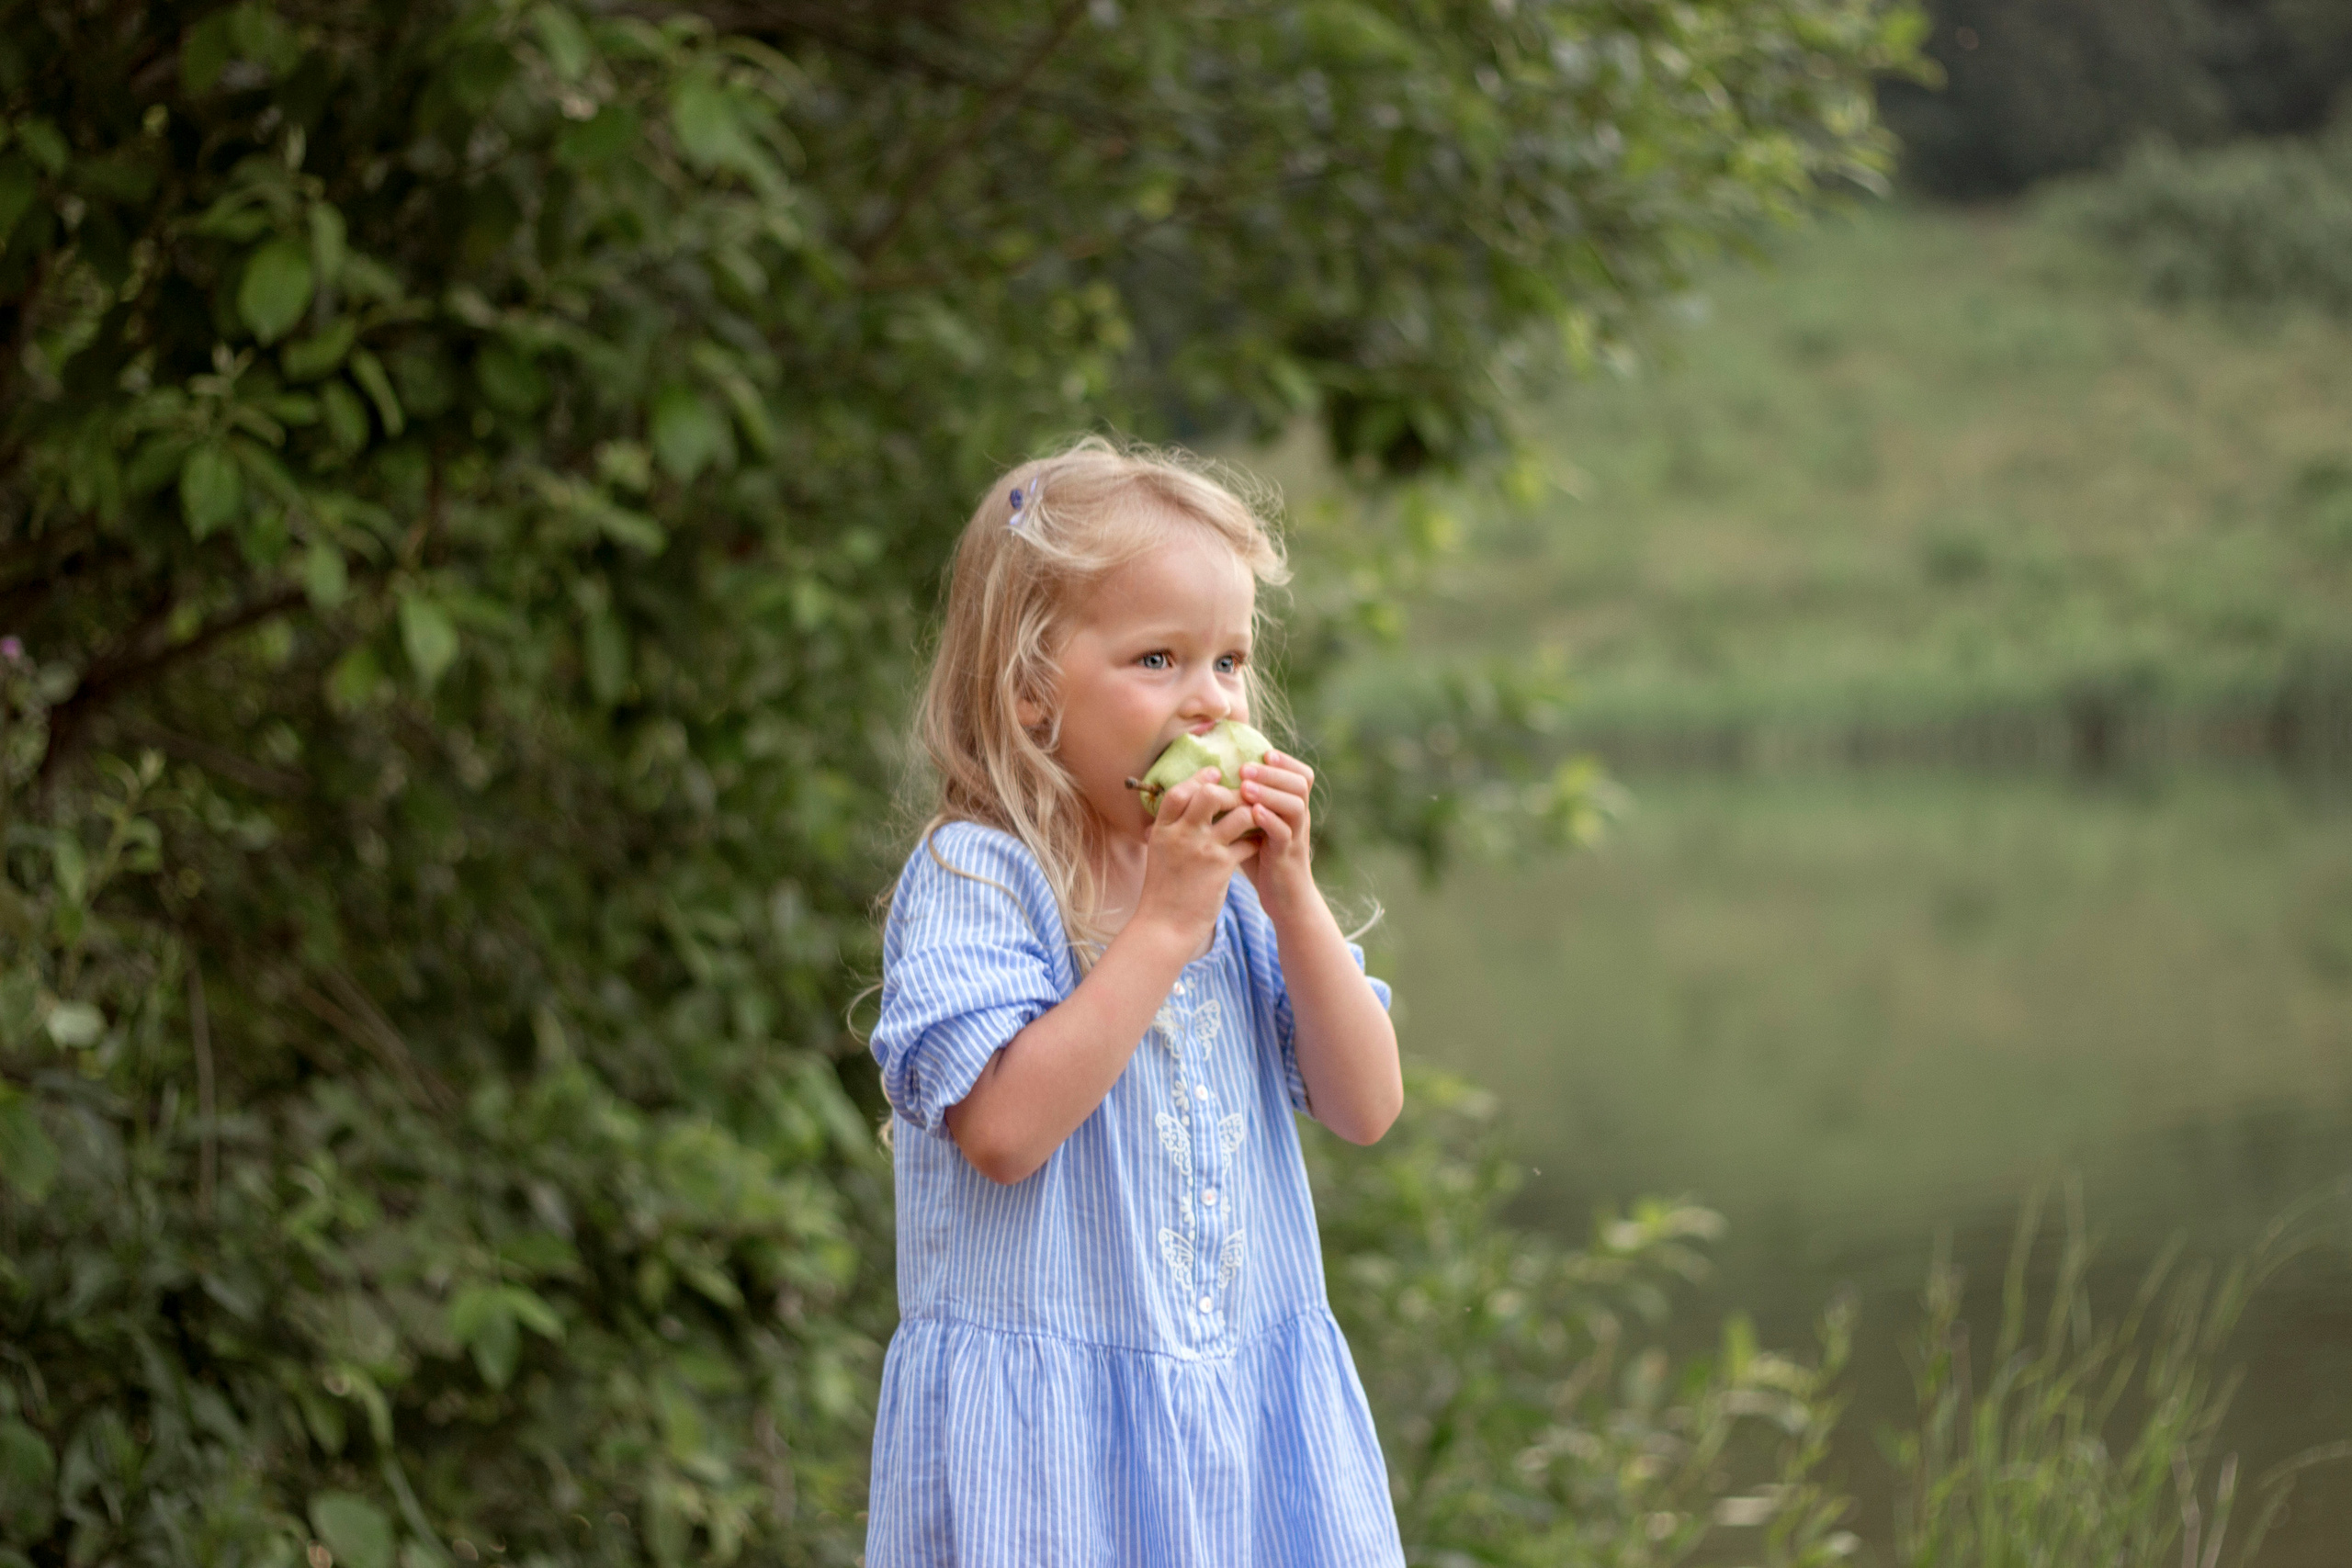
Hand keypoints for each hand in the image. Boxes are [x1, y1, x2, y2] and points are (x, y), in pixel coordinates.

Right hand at [1134, 768, 1260, 948]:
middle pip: (1209, 793)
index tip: (1215, 772)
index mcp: (1162, 830)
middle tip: (1240, 795)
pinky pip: (1248, 842)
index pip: (1178, 791)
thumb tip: (1181, 809)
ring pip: (1237, 814)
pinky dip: (1256, 839)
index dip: (1198, 778)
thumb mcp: (1158, 854)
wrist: (1164, 926)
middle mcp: (1181, 834)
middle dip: (1230, 791)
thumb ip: (1169, 830)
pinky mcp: (1221, 867)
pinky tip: (1257, 843)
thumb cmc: (1162, 891)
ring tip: (1254, 817)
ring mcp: (1202, 849)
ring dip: (1250, 812)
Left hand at [1236, 749, 1315, 907]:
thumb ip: (1244, 804)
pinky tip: (1253, 813)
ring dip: (1269, 793)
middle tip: (1245, 768)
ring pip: (1295, 805)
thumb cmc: (1262, 858)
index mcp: (1292, 807)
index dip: (1285, 761)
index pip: (1300, 774)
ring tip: (1245, 787)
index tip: (1263, 753)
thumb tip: (1214, 779)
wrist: (1283, 899)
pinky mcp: (1286, 855)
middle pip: (1300, 783)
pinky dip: (1270, 820)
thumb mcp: (1255, 826)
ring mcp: (1295, 836)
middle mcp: (1298, 818)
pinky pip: (1284, 833)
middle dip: (1272, 772)